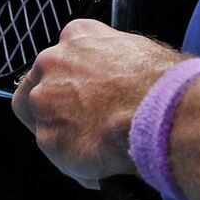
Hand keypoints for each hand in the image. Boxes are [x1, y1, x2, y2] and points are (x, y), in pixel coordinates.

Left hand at [12, 18, 187, 187]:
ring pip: (42, 120)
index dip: (71, 76)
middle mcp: (52, 62)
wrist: (162, 113)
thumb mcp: (140, 51)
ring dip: (64, 132)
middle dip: (54, 103)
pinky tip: (102, 163)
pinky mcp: (47, 137)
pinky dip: (76, 161)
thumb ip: (114, 59)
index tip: (83, 90)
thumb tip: (120, 79)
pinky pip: (57, 153)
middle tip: (80, 120)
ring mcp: (45, 100)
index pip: (60, 54)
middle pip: (37, 84)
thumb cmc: (162, 83)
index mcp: (78, 35)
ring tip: (96, 146)